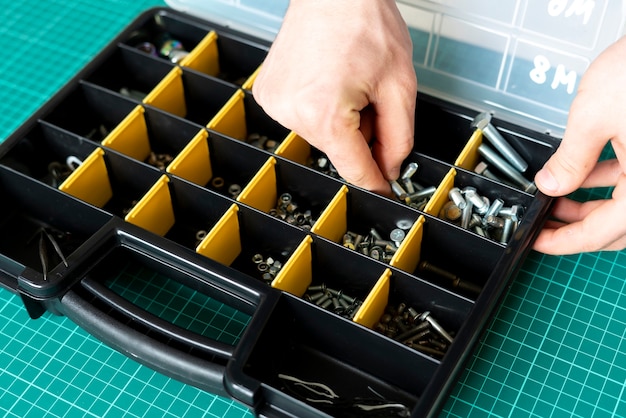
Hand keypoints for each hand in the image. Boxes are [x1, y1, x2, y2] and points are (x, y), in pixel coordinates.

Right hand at [252, 0, 416, 195]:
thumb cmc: (363, 21)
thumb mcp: (399, 86)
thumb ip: (399, 138)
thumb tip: (389, 168)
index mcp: (323, 115)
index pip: (355, 170)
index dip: (376, 181)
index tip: (384, 189)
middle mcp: (292, 113)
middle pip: (339, 150)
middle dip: (361, 133)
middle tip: (370, 96)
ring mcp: (275, 103)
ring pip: (322, 134)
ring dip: (340, 120)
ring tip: (347, 81)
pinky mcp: (268, 94)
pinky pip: (303, 117)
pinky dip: (320, 107)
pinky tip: (328, 79)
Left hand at [533, 36, 625, 254]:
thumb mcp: (594, 117)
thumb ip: (570, 160)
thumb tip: (551, 184)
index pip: (603, 233)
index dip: (564, 242)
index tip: (537, 241)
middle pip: (618, 227)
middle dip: (577, 227)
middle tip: (544, 224)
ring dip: (591, 205)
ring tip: (556, 199)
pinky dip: (608, 181)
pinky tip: (583, 173)